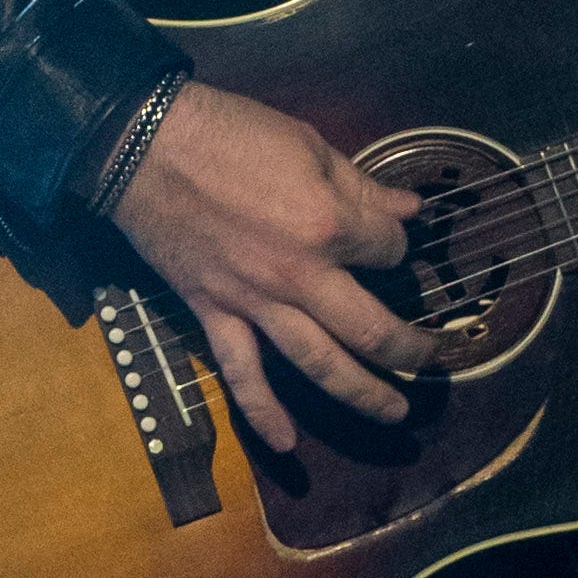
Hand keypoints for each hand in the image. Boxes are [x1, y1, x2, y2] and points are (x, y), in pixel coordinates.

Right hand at [113, 78, 445, 451]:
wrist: (143, 146)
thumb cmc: (228, 132)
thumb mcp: (308, 144)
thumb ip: (363, 186)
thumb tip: (410, 209)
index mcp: (329, 226)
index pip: (389, 251)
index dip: (399, 248)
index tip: (392, 243)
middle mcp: (301, 276)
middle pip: (373, 329)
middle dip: (412, 350)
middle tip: (434, 362)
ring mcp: (256, 303)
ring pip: (320, 364)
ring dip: (364, 395)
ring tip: (396, 413)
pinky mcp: (214, 314)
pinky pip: (241, 373)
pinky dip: (262, 413)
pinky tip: (287, 444)